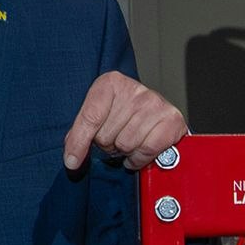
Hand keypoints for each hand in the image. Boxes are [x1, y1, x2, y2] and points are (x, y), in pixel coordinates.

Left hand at [61, 69, 185, 171]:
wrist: (156, 114)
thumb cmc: (123, 115)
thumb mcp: (98, 116)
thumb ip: (81, 133)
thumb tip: (72, 160)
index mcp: (111, 82)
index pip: (90, 117)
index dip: (79, 143)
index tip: (72, 161)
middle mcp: (134, 89)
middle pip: (107, 135)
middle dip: (108, 145)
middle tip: (115, 139)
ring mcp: (155, 103)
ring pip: (126, 144)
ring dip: (125, 152)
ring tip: (129, 143)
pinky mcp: (172, 119)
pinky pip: (146, 150)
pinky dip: (140, 158)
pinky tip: (139, 151)